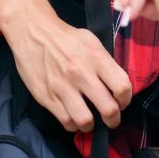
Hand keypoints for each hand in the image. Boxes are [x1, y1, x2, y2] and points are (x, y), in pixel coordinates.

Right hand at [0, 0, 131, 131]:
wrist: (32, 31)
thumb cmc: (64, 36)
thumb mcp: (91, 41)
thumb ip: (105, 63)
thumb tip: (117, 86)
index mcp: (96, 57)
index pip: (122, 86)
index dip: (126, 100)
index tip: (122, 102)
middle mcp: (81, 73)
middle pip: (108, 108)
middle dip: (113, 120)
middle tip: (111, 120)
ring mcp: (62, 86)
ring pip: (85, 121)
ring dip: (91, 126)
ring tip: (90, 121)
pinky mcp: (46, 95)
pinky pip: (65, 120)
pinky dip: (72, 124)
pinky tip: (73, 117)